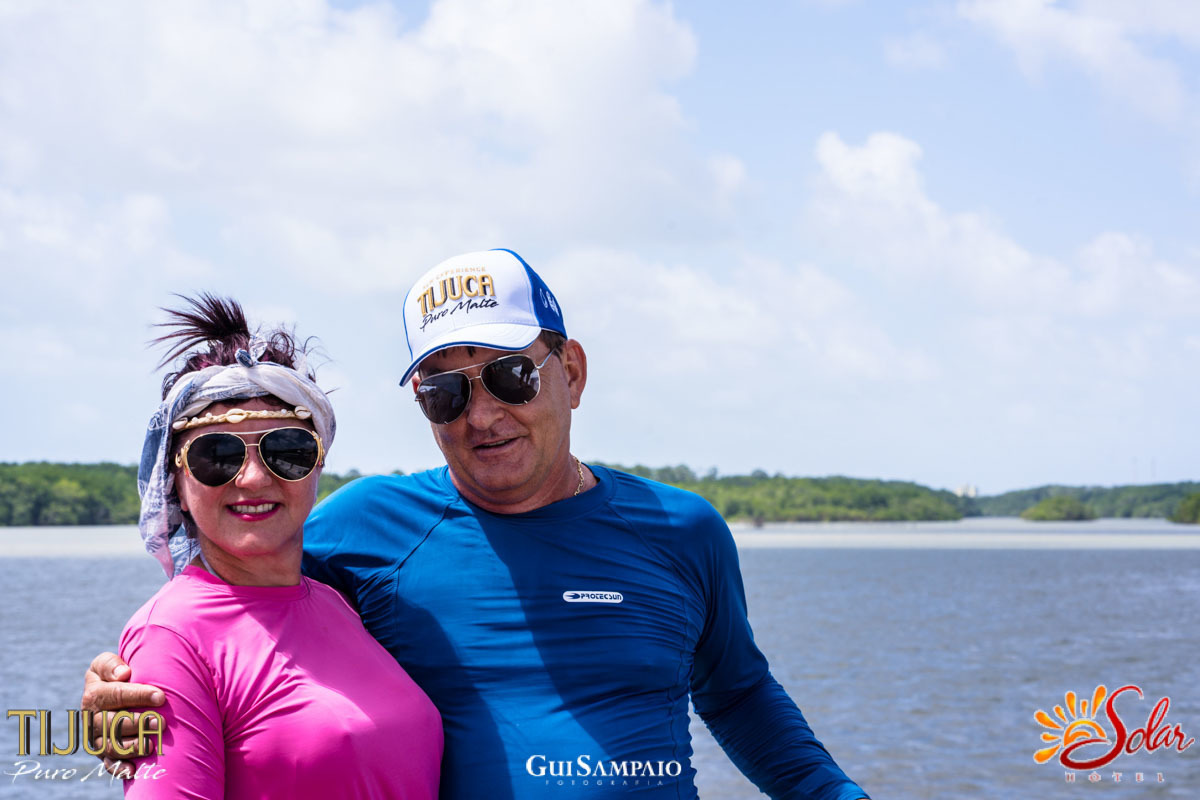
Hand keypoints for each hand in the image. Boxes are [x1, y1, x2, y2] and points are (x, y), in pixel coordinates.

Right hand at [80, 652, 164, 776]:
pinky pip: (109, 764)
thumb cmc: (117, 673)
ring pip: (111, 746)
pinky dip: (120, 769)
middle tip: (161, 722)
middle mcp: (92, 718)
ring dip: (132, 746)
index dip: (138, 696)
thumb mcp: (107, 662)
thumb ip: (110, 664)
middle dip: (138, 723)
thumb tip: (124, 674)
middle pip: (112, 723)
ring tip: (152, 744)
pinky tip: (133, 771)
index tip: (161, 696)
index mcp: (93, 694)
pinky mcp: (104, 753)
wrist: (114, 689)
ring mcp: (97, 738)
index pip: (115, 695)